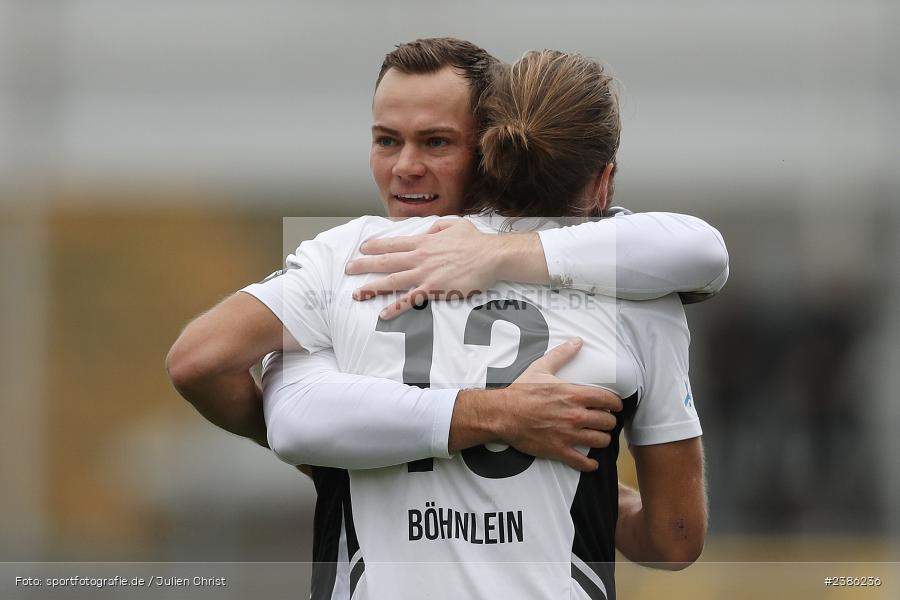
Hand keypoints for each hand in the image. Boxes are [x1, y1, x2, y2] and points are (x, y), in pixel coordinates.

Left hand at [345, 219, 501, 319]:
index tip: (362, 248)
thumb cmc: (475, 241)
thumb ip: (437, 227)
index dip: (376, 246)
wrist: (490, 256)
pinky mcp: (434, 290)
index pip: (394, 244)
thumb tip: (428, 231)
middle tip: (348, 269)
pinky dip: (395, 307)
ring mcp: (425, 274)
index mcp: (424, 242)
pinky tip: (383, 313)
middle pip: (386, 262)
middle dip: (364, 265)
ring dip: (372, 287)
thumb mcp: (454, 225)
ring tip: (356, 293)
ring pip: (392, 281)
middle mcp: (420, 258)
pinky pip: (410, 300)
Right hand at [496, 337, 621, 470]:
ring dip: (602, 439)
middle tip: (605, 421)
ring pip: (600, 441)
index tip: (614, 406)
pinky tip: (591, 463)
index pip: (609, 401)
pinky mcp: (559, 450)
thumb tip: (577, 341)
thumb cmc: (521, 391)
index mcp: (575, 395)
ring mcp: (568, 435)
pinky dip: (589, 464)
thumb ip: (562, 354)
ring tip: (599, 437)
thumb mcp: (542, 368)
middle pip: (608, 422)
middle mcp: (576, 416)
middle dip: (609, 421)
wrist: (502, 414)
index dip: (615, 404)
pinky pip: (582, 462)